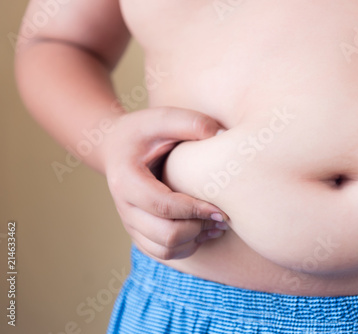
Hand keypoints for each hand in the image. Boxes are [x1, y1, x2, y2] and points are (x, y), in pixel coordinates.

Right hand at [102, 107, 229, 259]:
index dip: (194, 210)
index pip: (161, 205)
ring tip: (217, 225)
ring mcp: (130, 222)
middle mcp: (124, 206)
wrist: (116, 146)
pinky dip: (187, 247)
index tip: (219, 208)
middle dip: (198, 228)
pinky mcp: (139, 232)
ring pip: (165, 249)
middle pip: (165, 234)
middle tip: (222, 216)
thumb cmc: (143, 131)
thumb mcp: (162, 118)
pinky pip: (164, 253)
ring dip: (195, 240)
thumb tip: (222, 136)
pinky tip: (204, 230)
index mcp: (126, 179)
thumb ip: (190, 122)